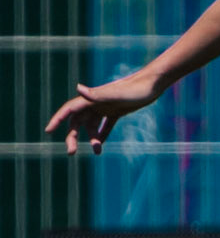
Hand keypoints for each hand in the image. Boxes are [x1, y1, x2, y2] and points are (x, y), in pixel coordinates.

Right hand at [45, 68, 161, 155]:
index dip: (57, 119)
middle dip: (73, 136)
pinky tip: (100, 146)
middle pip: (78, 121)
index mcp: (92, 98)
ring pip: (92, 125)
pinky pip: (105, 125)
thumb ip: (97, 94)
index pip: (69, 110)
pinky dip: (102, 134)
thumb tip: (78, 88)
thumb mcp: (116, 94)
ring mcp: (106, 106)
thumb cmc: (134, 89)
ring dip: (91, 138)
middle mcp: (96, 102)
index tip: (48, 131)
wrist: (152, 84)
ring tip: (96, 152)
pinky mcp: (117, 111)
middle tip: (71, 152)